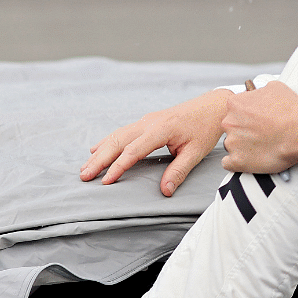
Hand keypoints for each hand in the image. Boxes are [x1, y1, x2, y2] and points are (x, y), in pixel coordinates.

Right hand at [81, 89, 231, 195]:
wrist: (213, 106)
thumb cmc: (206, 129)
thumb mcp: (196, 152)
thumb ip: (178, 171)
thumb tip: (165, 191)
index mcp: (161, 129)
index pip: (133, 151)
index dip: (118, 167)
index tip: (105, 181)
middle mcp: (149, 122)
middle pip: (118, 141)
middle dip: (99, 160)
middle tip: (84, 175)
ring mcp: (146, 120)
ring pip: (117, 135)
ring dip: (100, 151)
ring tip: (86, 166)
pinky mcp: (147, 121)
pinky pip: (123, 131)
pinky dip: (108, 141)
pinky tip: (97, 149)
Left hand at [221, 82, 297, 173]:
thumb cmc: (291, 112)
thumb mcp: (274, 88)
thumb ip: (259, 92)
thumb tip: (260, 93)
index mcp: (235, 104)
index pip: (233, 109)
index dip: (246, 115)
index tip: (254, 119)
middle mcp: (230, 122)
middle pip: (231, 127)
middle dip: (243, 129)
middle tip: (260, 132)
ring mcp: (232, 143)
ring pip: (231, 144)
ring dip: (242, 146)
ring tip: (261, 145)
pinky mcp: (237, 161)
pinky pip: (229, 163)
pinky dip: (238, 162)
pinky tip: (250, 158)